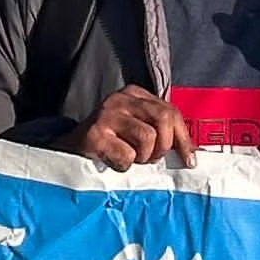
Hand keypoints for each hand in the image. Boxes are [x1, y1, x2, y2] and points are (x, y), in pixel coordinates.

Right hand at [71, 85, 193, 169]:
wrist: (68, 150)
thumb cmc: (109, 143)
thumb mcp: (135, 129)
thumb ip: (161, 133)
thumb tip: (191, 154)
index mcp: (134, 94)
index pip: (171, 111)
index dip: (183, 139)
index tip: (189, 161)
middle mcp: (121, 99)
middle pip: (163, 120)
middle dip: (162, 147)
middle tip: (149, 158)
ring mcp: (106, 114)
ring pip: (148, 139)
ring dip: (142, 157)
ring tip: (129, 158)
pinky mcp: (95, 134)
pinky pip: (127, 156)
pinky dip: (124, 166)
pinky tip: (112, 161)